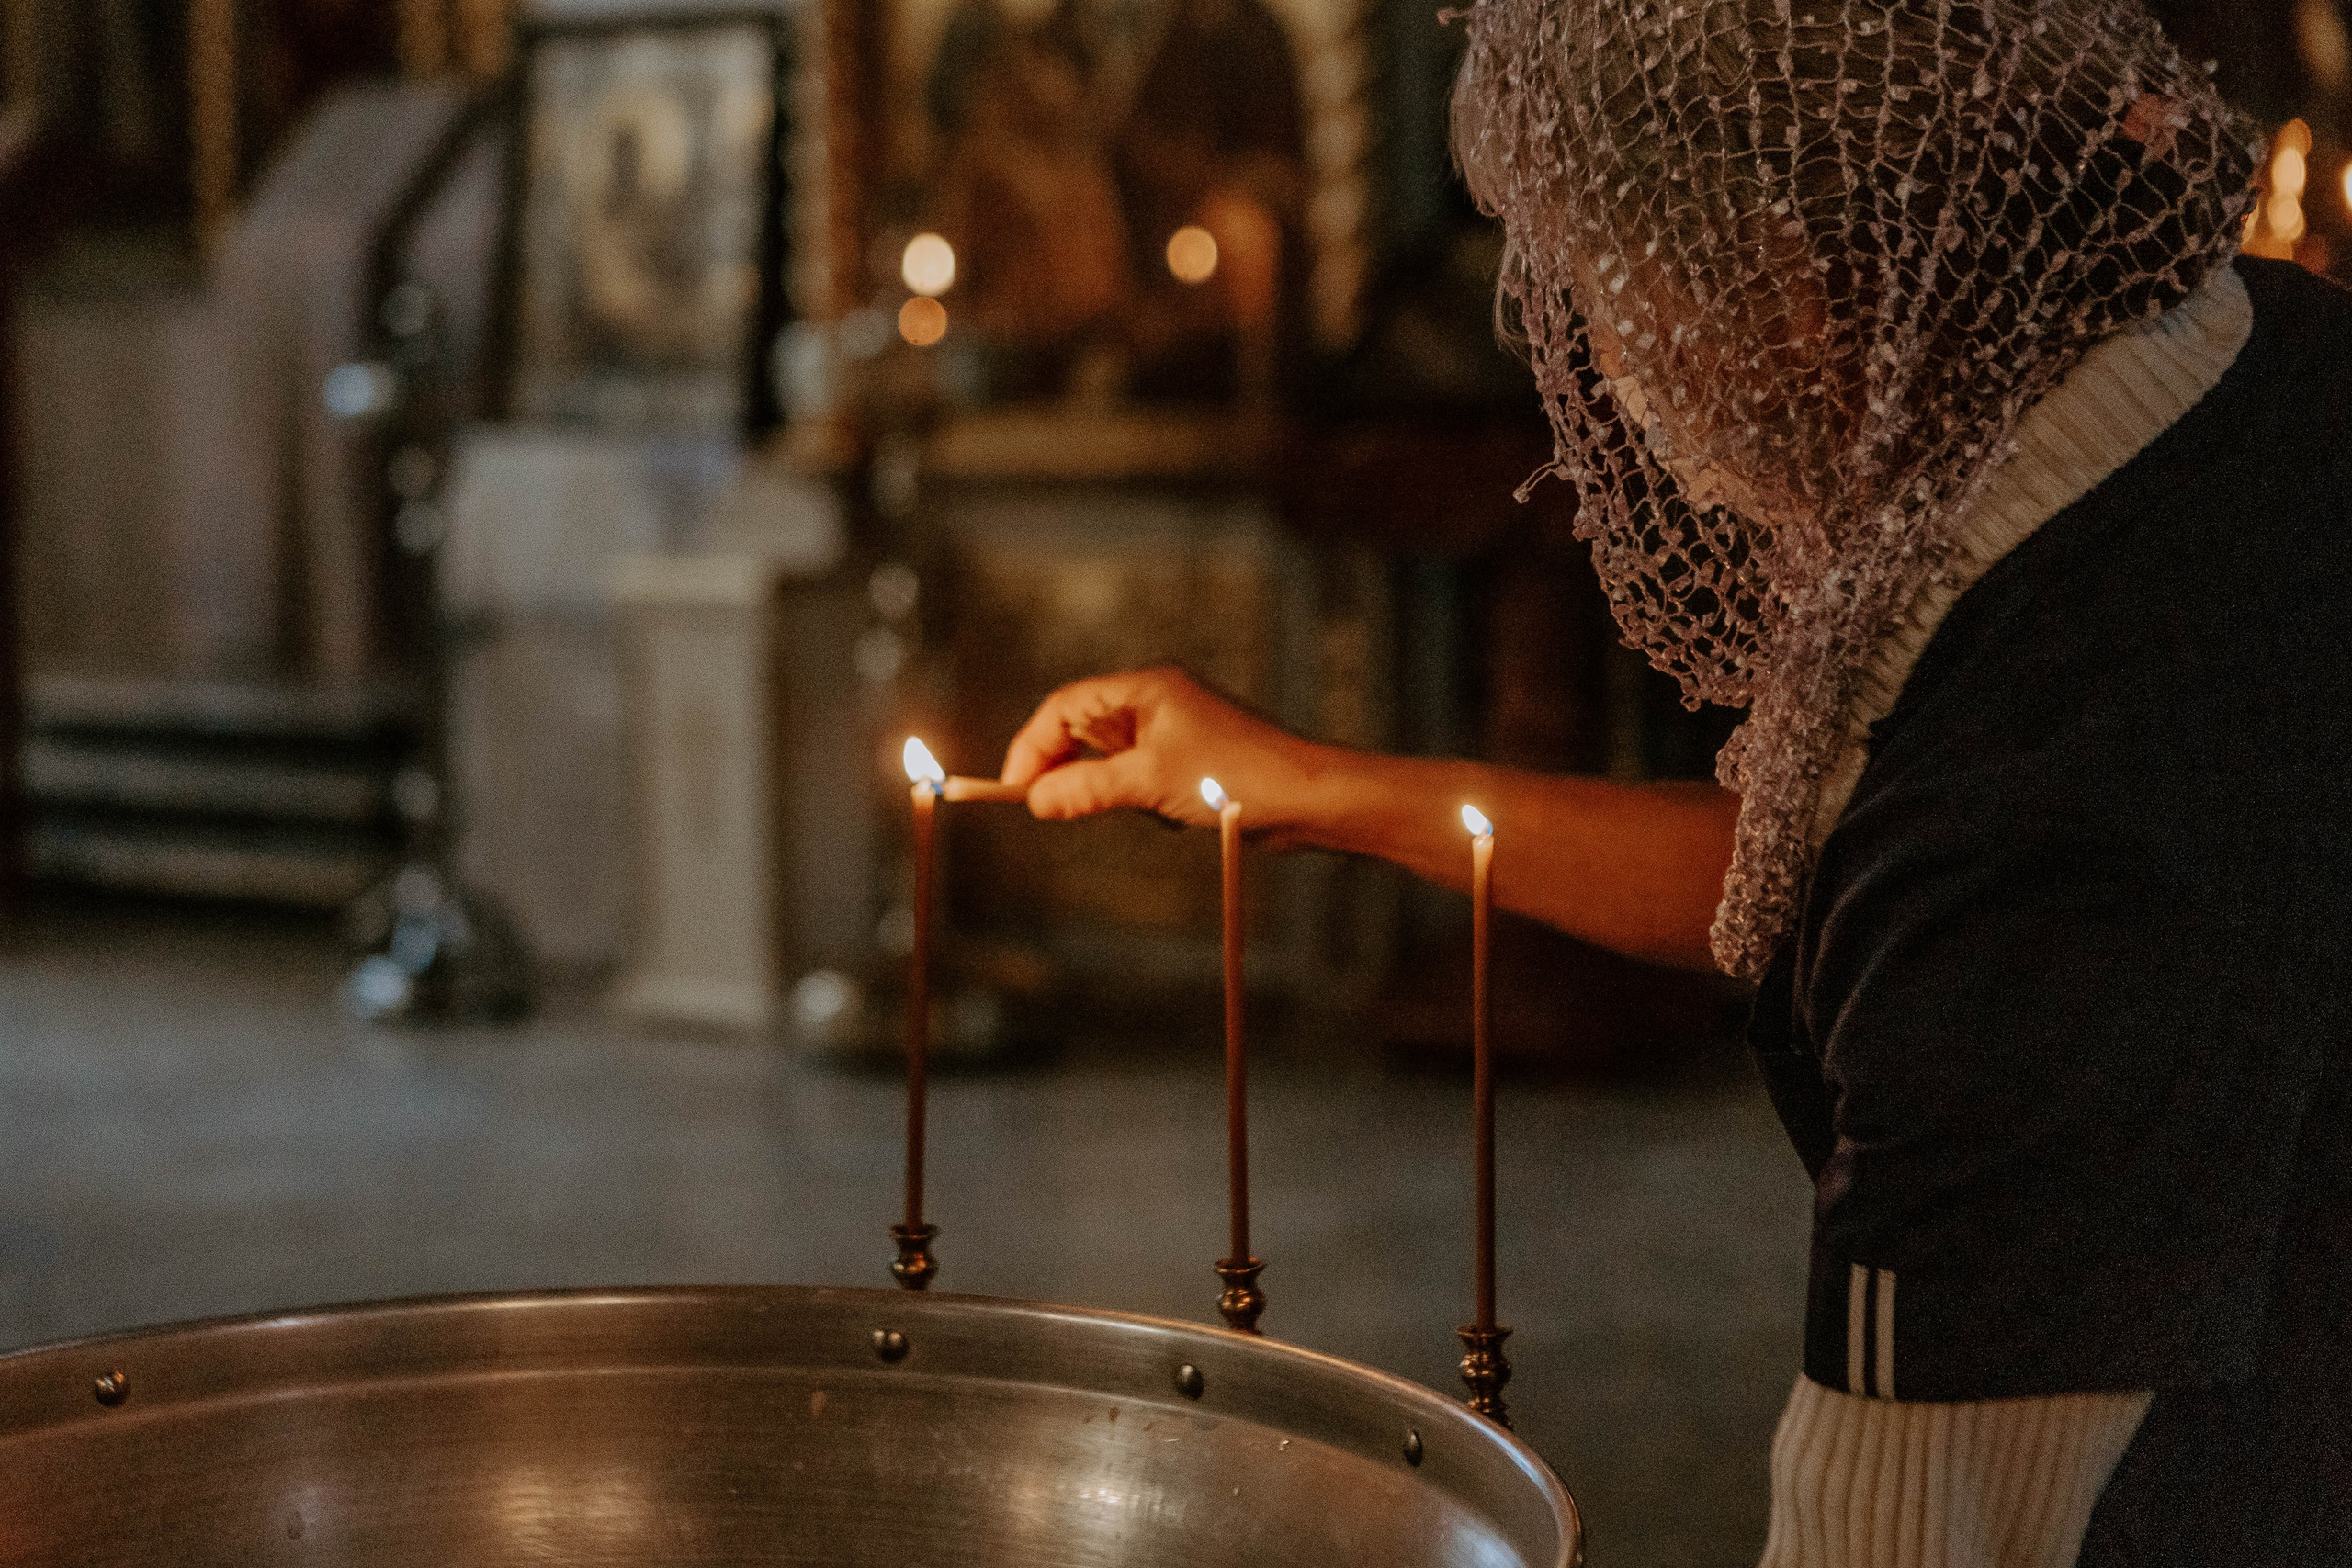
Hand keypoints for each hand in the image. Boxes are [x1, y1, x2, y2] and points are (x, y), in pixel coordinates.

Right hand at [999, 667, 1315, 831]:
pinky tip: (1172, 812)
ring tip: (1147, 806)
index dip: (1033, 746)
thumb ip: (1088, 789)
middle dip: (1067, 771)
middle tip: (1052, 809)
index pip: (1065, 707)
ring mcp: (1171, 730)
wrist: (1307, 798)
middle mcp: (1155, 700)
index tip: (1015, 788)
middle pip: (1081, 731)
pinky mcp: (1186, 760)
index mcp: (1145, 687)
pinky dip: (1139, 799)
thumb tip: (1036, 801)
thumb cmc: (1236, 776)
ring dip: (1110, 790)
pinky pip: (1137, 779)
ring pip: (1108, 761)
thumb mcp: (1150, 783)